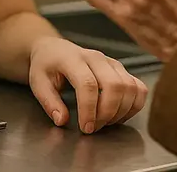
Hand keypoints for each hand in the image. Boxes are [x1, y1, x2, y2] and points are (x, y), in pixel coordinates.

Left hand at [27, 36, 148, 133]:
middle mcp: (96, 58)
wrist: (55, 49)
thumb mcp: (38, 83)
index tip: (85, 127)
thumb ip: (49, 102)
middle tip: (94, 127)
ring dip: (121, 111)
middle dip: (107, 113)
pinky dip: (134, 105)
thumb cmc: (46, 66)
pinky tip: (118, 114)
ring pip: (130, 87)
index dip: (89, 109)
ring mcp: (112, 63)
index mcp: (73, 59)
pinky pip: (139, 88)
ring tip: (104, 122)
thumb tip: (62, 120)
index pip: (88, 84)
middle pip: (114, 85)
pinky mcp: (122, 70)